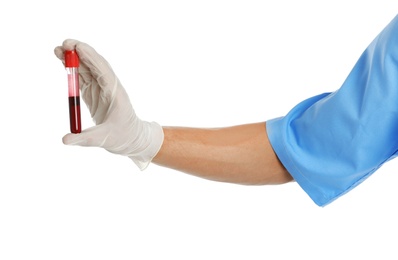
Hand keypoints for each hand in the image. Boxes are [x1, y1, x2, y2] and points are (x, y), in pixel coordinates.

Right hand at [54, 39, 163, 169]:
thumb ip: (84, 139)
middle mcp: (109, 87)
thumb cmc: (122, 138)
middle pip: (94, 64)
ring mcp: (101, 89)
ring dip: (74, 58)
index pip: (103, 70)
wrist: (131, 139)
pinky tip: (63, 62)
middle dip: (80, 53)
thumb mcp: (104, 140)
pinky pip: (83, 77)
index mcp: (115, 93)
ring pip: (87, 68)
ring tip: (58, 50)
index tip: (77, 47)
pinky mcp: (94, 93)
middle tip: (63, 44)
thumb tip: (65, 140)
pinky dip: (73, 69)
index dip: (90, 58)